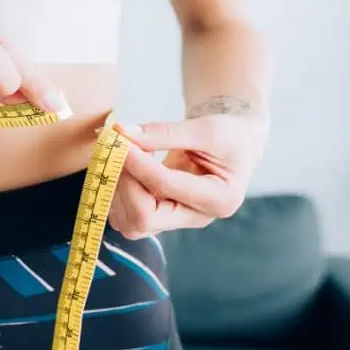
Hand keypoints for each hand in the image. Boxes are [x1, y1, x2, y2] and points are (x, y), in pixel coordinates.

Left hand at [108, 97, 267, 238]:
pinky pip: (125, 215)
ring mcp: (176, 220)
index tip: (118, 140)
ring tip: (119, 154)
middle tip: (116, 148)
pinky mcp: (160, 216)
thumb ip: (165, 133)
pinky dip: (115, 190)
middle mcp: (196, 217)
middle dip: (124, 182)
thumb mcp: (206, 127)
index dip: (137, 163)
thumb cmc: (229, 135)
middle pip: (144, 218)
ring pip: (130, 221)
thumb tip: (123, 133)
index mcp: (219, 198)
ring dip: (116, 187)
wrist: (234, 145)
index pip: (165, 187)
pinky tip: (122, 165)